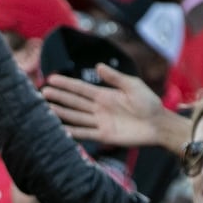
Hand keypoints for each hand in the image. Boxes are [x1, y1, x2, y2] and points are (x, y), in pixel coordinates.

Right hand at [42, 65, 168, 147]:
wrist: (159, 125)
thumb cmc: (149, 103)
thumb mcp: (133, 85)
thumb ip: (115, 77)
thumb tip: (98, 66)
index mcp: (104, 95)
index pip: (80, 88)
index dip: (66, 84)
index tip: (51, 79)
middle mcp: (98, 108)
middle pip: (74, 102)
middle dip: (59, 97)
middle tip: (43, 92)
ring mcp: (100, 122)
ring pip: (76, 117)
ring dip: (61, 113)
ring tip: (46, 109)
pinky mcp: (103, 136)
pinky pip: (85, 134)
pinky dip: (73, 132)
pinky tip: (60, 129)